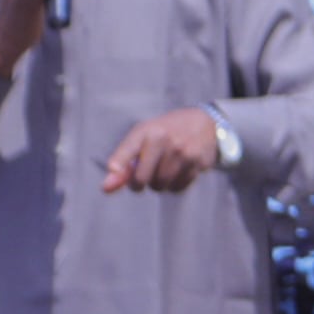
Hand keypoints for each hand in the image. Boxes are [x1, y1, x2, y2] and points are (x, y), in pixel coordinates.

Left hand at [103, 110, 223, 194]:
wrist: (207, 124)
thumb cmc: (166, 133)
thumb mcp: (143, 137)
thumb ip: (123, 161)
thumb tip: (106, 188)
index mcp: (148, 130)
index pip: (127, 151)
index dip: (119, 165)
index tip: (112, 173)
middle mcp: (165, 140)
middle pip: (142, 179)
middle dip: (139, 183)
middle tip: (143, 175)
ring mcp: (182, 152)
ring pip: (160, 186)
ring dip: (158, 184)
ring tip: (163, 169)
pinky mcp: (197, 164)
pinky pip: (177, 188)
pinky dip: (174, 185)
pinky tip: (178, 171)